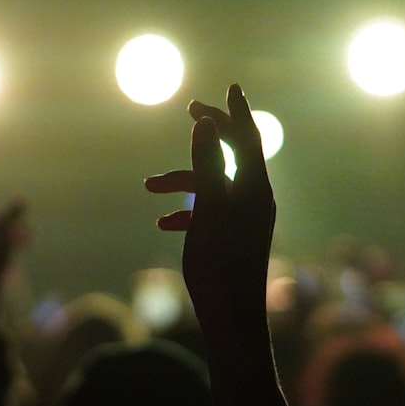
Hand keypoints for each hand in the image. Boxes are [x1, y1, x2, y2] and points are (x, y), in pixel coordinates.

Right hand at [144, 83, 274, 327]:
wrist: (232, 319)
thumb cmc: (220, 263)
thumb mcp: (209, 207)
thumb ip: (207, 163)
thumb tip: (206, 121)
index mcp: (255, 188)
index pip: (248, 138)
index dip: (236, 111)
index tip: (231, 86)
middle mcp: (255, 199)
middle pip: (232, 154)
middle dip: (207, 136)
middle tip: (190, 110)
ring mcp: (245, 218)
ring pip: (213, 184)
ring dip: (182, 180)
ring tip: (149, 188)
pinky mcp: (233, 237)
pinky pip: (210, 211)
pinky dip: (187, 209)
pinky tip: (164, 222)